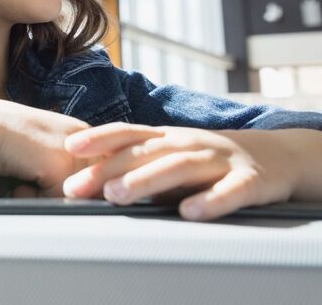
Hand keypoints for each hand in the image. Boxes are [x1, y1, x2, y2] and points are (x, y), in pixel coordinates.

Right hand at [0, 95, 90, 191]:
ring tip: (19, 181)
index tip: (32, 181)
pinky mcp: (58, 164)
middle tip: (24, 182)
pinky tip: (15, 182)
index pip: (94, 174)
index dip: (65, 187)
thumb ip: (55, 164)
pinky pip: (60, 201)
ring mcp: (71, 148)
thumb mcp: (30, 146)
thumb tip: (69, 194)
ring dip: (46, 198)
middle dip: (57, 194)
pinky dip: (35, 200)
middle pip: (89, 187)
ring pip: (75, 197)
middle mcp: (80, 134)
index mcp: (76, 129)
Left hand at [62, 124, 308, 220]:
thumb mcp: (171, 158)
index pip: (128, 133)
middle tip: (79, 186)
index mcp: (168, 137)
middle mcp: (190, 143)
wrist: (276, 156)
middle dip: (109, 169)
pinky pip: (229, 191)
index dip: (99, 138)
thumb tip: (85, 184)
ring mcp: (220, 160)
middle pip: (146, 152)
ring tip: (119, 195)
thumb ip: (136, 168)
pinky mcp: (250, 181)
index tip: (68, 148)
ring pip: (180, 167)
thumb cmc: (208, 162)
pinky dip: (210, 200)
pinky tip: (189, 212)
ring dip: (146, 180)